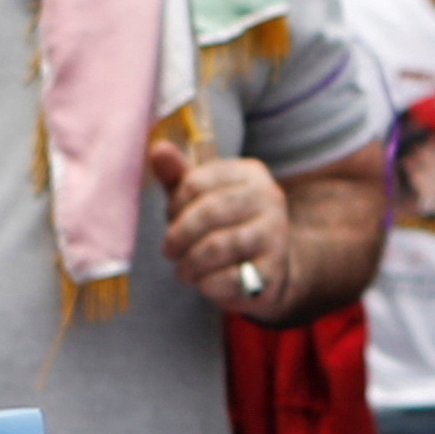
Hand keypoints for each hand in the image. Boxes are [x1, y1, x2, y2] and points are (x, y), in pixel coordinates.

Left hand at [152, 137, 291, 312]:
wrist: (266, 268)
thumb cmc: (224, 226)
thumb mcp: (200, 198)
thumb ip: (178, 176)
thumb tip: (158, 149)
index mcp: (249, 173)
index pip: (195, 182)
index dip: (175, 206)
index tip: (172, 219)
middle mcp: (269, 198)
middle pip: (208, 211)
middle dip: (179, 235)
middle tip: (170, 250)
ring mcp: (276, 234)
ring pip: (217, 246)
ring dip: (190, 263)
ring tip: (184, 270)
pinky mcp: (274, 270)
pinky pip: (229, 278)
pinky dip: (207, 284)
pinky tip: (203, 282)